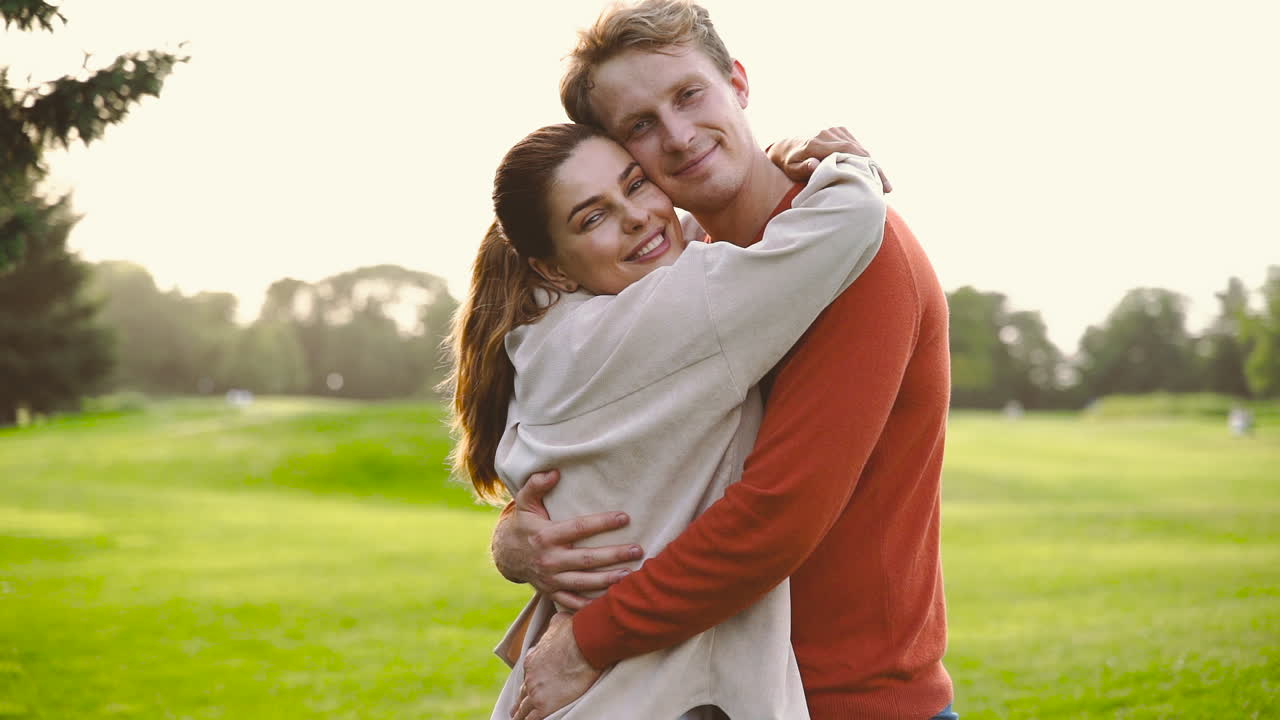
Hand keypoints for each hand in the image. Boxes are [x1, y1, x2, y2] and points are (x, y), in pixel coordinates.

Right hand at [491, 470, 641, 609]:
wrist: (506, 555)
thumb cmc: (524, 525)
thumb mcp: (525, 503)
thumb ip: (536, 485)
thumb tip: (554, 472)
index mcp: (545, 535)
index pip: (579, 528)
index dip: (602, 522)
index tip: (625, 517)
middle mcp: (549, 559)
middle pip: (587, 558)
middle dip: (614, 555)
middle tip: (638, 550)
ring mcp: (551, 579)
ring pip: (584, 582)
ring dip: (608, 580)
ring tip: (631, 575)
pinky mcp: (552, 593)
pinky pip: (573, 602)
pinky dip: (591, 605)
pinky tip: (612, 599)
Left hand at [513, 612, 600, 719]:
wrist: (581, 644)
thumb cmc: (573, 632)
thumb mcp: (559, 622)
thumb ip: (554, 624)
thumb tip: (558, 619)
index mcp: (532, 660)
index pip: (528, 674)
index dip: (529, 682)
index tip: (531, 686)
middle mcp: (530, 677)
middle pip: (523, 693)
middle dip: (520, 702)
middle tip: (515, 710)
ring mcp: (536, 692)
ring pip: (524, 709)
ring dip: (520, 715)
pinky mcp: (545, 705)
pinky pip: (533, 718)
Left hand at [768, 126, 891, 191]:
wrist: (787, 147)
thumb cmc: (789, 164)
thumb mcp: (791, 170)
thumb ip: (803, 168)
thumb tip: (815, 165)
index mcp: (816, 144)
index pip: (847, 152)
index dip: (865, 166)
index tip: (877, 183)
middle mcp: (827, 133)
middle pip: (857, 150)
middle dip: (874, 168)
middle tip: (887, 188)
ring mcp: (834, 130)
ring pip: (859, 148)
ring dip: (872, 164)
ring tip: (884, 184)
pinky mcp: (839, 130)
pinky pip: (856, 145)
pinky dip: (865, 158)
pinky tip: (872, 172)